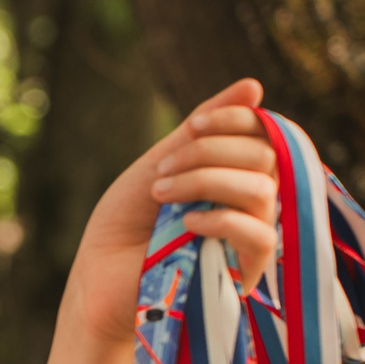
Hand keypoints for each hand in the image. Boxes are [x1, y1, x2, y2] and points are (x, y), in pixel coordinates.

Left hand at [70, 78, 282, 344]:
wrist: (98, 276)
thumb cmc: (126, 222)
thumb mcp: (161, 163)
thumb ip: (203, 128)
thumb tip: (254, 86)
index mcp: (236, 174)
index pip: (266, 135)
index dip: (237, 119)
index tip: (193, 125)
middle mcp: (251, 204)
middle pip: (265, 157)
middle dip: (210, 152)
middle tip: (162, 173)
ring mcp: (249, 238)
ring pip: (262, 191)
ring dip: (207, 182)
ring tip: (162, 194)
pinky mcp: (243, 272)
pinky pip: (259, 236)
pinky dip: (222, 220)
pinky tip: (186, 223)